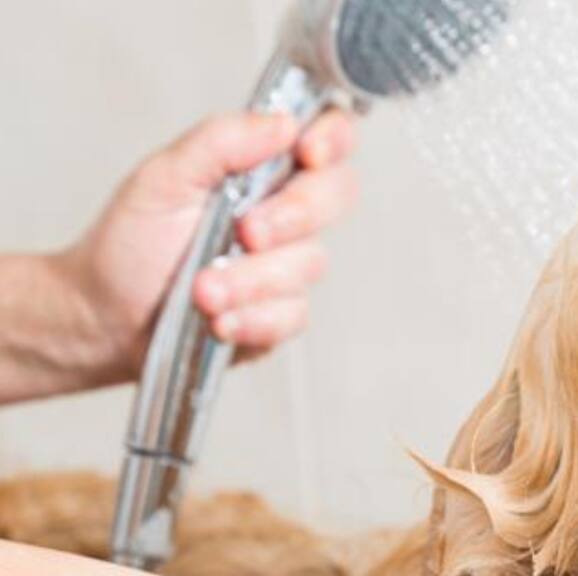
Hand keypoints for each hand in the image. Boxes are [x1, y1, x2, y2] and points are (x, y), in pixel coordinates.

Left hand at [60, 109, 356, 378]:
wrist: (108, 314)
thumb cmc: (134, 242)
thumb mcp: (163, 177)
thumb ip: (221, 142)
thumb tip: (282, 122)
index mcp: (264, 167)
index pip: (328, 137)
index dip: (333, 138)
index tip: (307, 152)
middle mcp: (287, 212)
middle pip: (337, 195)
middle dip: (293, 215)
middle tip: (245, 231)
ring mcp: (288, 265)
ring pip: (309, 263)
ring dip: (250, 279)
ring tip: (201, 289)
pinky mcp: (282, 315)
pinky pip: (293, 314)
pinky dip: (252, 318)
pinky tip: (218, 319)